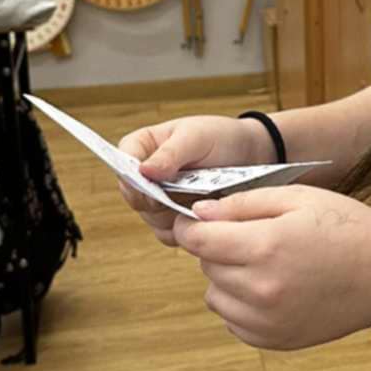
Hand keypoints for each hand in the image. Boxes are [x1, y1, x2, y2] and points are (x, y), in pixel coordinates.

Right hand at [117, 114, 269, 244]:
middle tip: (183, 195)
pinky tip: (202, 217)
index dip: (133, 179)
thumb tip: (144, 171)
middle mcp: (144, 176)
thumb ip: (170, 153)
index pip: (121, 165)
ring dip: (173, 216)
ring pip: (150, 219)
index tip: (152, 185)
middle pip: (134, 198)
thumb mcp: (196, 137)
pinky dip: (184, 230)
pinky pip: (168, 233)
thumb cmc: (220, 137)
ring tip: (199, 202)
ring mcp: (157, 199)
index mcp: (142, 147)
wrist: (248, 155)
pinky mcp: (172, 218)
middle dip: (157, 200)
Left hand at [173, 187, 370, 349]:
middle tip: (250, 237)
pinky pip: (233, 321)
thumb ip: (244, 204)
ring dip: (226, 279)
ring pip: (215, 296)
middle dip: (217, 248)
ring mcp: (267, 321)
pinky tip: (271, 289)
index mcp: (265, 247)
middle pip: (206, 266)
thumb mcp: (298, 198)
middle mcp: (260, 290)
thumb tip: (199, 214)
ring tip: (263, 265)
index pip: (197, 240)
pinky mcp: (275, 340)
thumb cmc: (347, 228)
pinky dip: (241, 305)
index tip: (197, 220)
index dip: (190, 226)